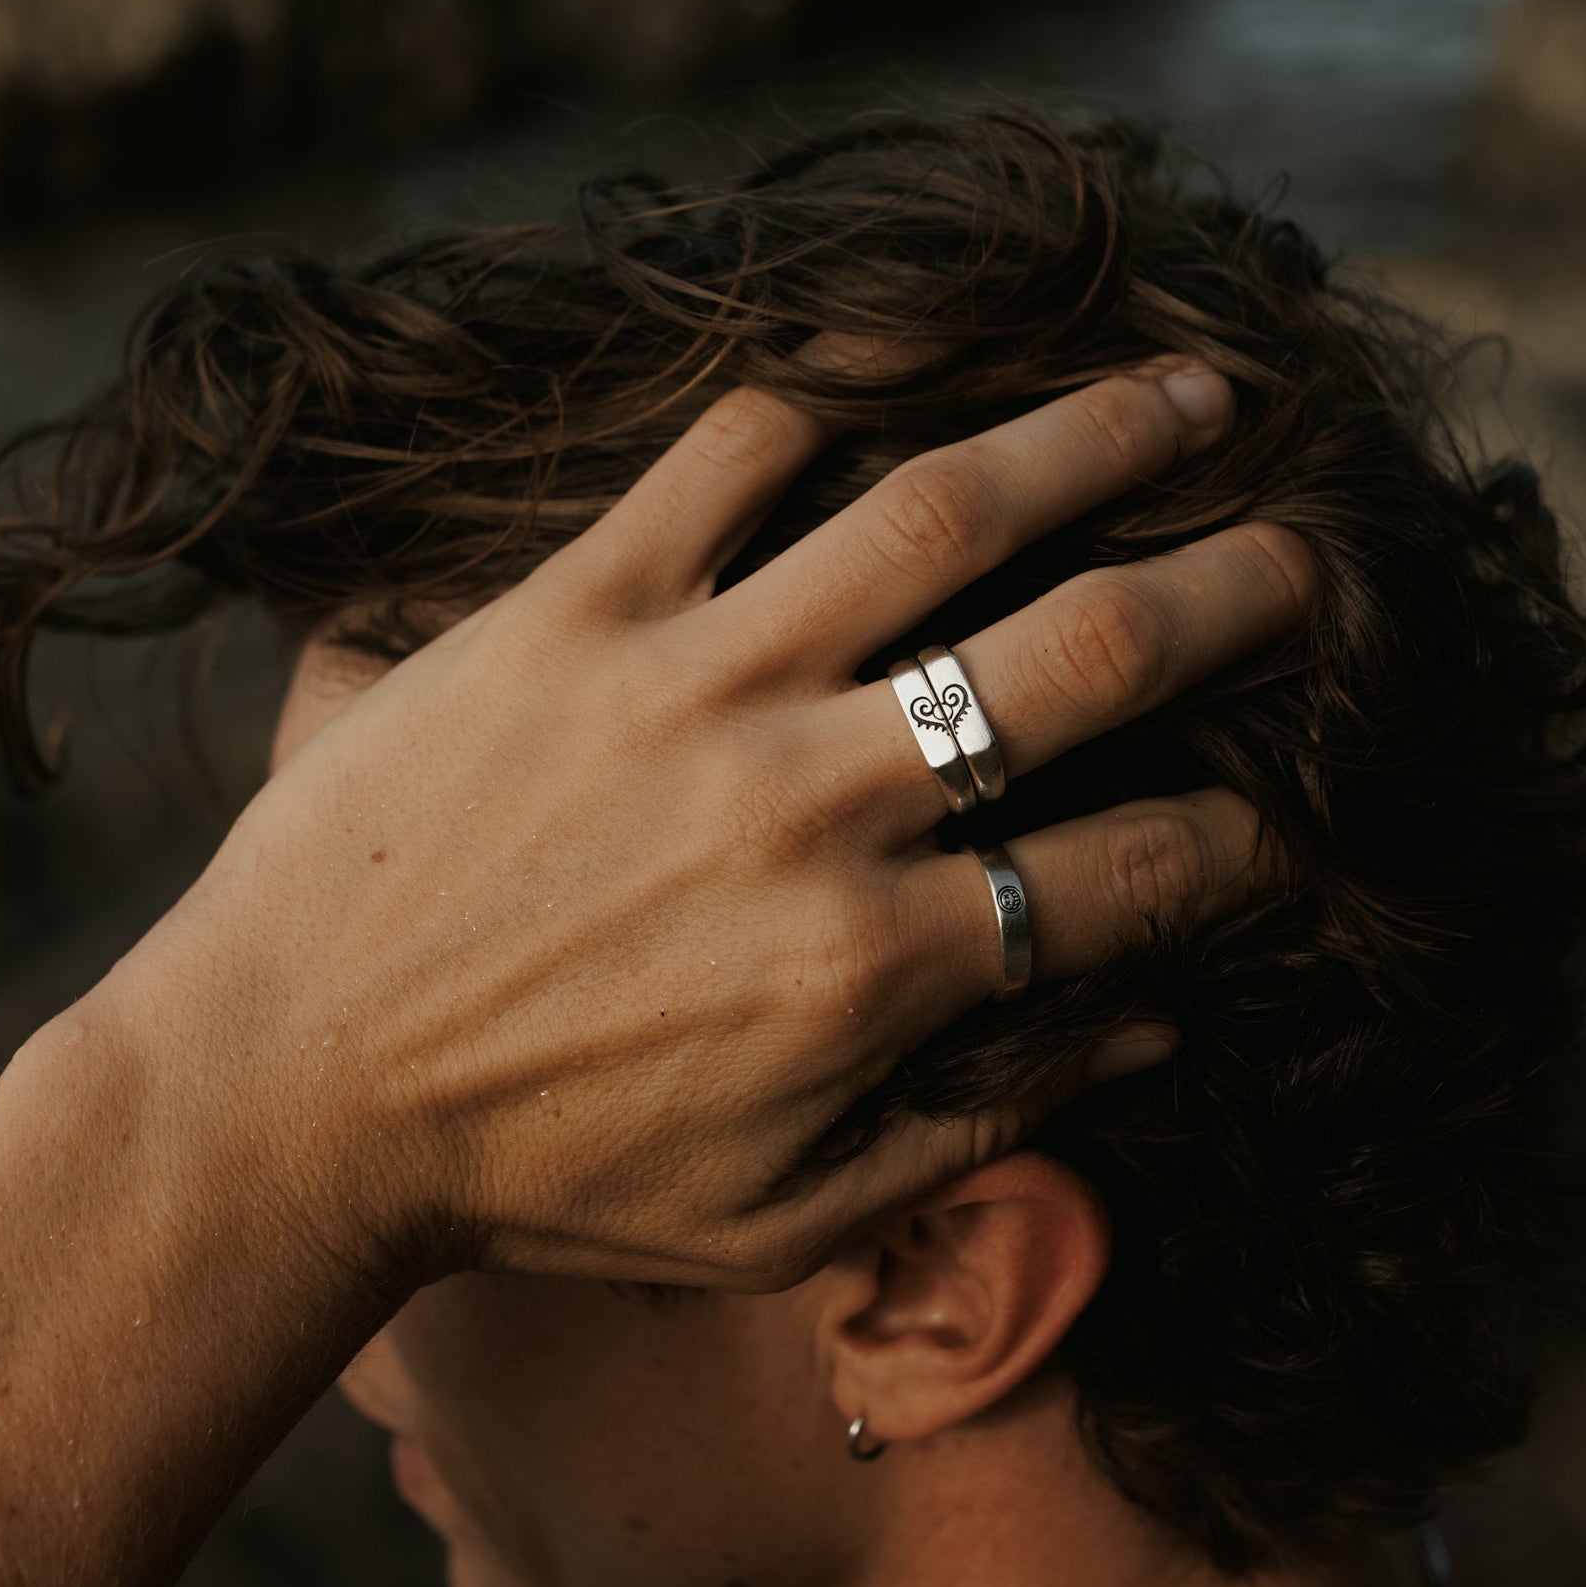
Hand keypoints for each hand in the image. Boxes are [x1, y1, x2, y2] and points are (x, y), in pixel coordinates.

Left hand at [107, 361, 1314, 1293]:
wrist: (276, 1088)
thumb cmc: (536, 1168)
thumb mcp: (780, 1214)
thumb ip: (981, 1129)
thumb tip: (1155, 1035)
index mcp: (874, 965)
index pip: (1133, 875)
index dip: (1247, 842)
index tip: (1296, 814)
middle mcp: (813, 799)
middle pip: (1085, 652)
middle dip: (1236, 593)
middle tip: (1309, 555)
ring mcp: (694, 680)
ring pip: (942, 509)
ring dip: (1095, 436)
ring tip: (1190, 393)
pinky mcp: (571, 605)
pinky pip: (726, 453)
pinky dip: (827, 395)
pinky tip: (902, 371)